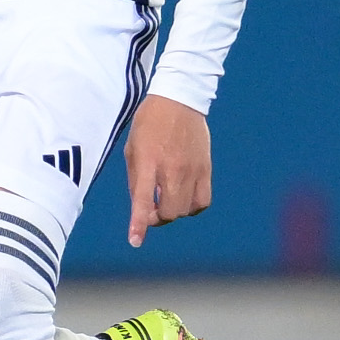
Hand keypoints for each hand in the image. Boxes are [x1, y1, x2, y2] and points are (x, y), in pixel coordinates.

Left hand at [119, 95, 210, 246]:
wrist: (179, 99)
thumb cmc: (149, 123)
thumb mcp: (132, 148)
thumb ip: (136, 178)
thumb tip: (141, 206)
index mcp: (148, 160)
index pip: (142, 198)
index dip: (139, 223)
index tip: (135, 240)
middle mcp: (172, 168)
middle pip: (168, 212)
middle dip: (156, 218)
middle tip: (149, 210)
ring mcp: (192, 169)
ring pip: (185, 210)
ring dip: (173, 212)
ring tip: (165, 201)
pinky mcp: (206, 169)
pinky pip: (202, 201)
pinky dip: (191, 207)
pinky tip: (183, 198)